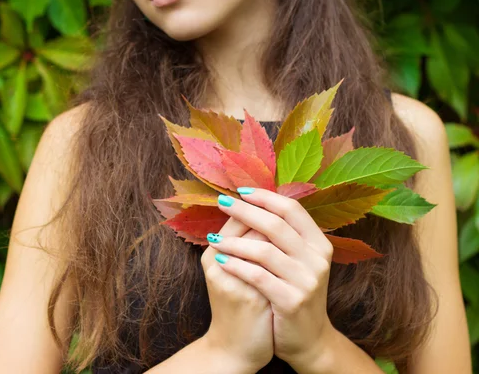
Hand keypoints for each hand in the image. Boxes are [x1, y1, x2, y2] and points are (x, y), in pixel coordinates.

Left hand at [206, 187, 336, 367]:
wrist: (308, 339)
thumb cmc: (294, 293)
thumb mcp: (298, 262)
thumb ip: (283, 236)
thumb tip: (253, 202)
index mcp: (319, 243)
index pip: (292, 209)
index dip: (265, 197)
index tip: (241, 191)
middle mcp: (317, 259)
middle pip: (276, 225)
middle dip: (245, 211)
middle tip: (222, 202)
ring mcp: (307, 281)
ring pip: (265, 250)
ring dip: (234, 241)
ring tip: (213, 238)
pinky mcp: (292, 301)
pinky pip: (258, 277)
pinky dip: (236, 266)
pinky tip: (220, 259)